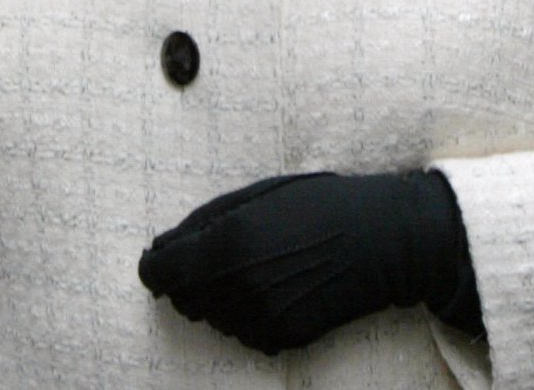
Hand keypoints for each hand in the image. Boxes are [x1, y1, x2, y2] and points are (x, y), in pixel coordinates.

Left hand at [138, 169, 477, 356]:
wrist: (378, 241)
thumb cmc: (317, 204)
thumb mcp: (255, 195)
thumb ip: (201, 223)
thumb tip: (160, 248)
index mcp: (227, 243)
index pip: (161, 273)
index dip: (156, 264)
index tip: (162, 256)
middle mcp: (239, 287)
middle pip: (182, 299)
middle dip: (186, 278)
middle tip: (216, 252)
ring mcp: (261, 318)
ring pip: (211, 318)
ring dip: (217, 296)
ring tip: (253, 264)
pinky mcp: (283, 338)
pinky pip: (242, 333)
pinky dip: (245, 313)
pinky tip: (271, 286)